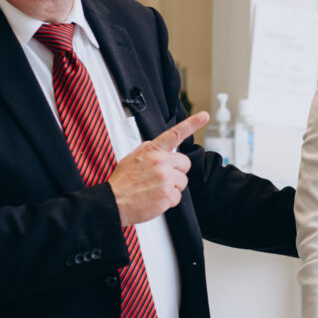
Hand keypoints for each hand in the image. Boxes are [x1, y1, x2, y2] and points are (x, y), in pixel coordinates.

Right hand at [109, 111, 208, 225]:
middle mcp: (160, 161)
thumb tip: (163, 150)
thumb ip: (151, 151)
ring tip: (154, 189)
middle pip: (185, 163)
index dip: (192, 123)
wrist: (113, 201)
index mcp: (152, 150)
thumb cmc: (123, 181)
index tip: (205, 116)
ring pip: (183, 181)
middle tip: (161, 179)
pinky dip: (168, 201)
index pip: (175, 134)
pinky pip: (177, 197)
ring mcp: (165, 177)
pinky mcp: (167, 194)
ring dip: (172, 187)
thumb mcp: (134, 158)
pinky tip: (154, 199)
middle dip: (177, 172)